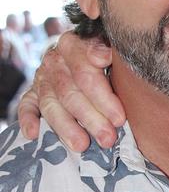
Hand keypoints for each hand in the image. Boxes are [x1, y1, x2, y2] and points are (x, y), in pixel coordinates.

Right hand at [17, 32, 125, 150]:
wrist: (84, 52)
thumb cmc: (105, 55)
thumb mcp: (110, 48)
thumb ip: (107, 50)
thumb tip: (104, 56)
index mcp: (73, 45)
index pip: (85, 71)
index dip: (103, 96)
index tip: (119, 118)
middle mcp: (55, 61)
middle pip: (70, 92)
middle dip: (91, 118)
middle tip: (108, 138)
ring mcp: (42, 78)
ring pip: (51, 104)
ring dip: (66, 127)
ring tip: (82, 145)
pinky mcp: (33, 93)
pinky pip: (26, 106)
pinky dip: (28, 119)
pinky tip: (34, 134)